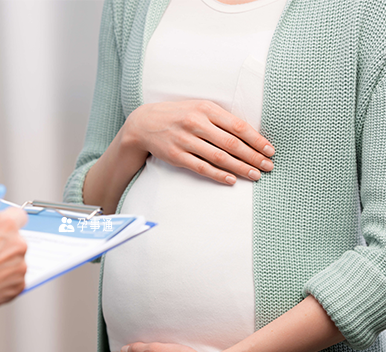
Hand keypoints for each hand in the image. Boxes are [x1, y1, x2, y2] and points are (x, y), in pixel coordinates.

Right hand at [123, 100, 274, 184]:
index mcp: (206, 109)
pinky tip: (231, 180)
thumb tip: (249, 135)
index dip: (256, 139)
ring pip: (218, 157)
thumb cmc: (179, 115)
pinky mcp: (176, 156)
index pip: (237, 126)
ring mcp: (185, 141)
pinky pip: (201, 167)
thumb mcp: (199, 108)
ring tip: (255, 175)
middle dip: (253, 156)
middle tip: (268, 166)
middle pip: (231, 143)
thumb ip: (221, 119)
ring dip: (240, 167)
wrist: (144, 123)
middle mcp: (196, 124)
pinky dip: (218, 174)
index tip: (269, 150)